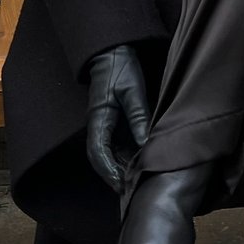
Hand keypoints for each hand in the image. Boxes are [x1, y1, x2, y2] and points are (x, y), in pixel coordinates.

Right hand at [86, 44, 149, 191]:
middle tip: (129, 192)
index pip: (98, 152)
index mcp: (98, 118)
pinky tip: (136, 165)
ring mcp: (102, 124)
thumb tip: (146, 144)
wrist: (113, 50)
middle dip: (112, 176)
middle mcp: (97, 124)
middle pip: (100, 158)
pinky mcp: (110, 122)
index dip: (108, 171)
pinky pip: (114, 145)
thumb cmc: (121, 67)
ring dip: (117, 168)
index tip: (121, 185)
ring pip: (106, 154)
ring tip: (134, 184)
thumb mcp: (133, 91)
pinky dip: (122, 158)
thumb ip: (139, 117)